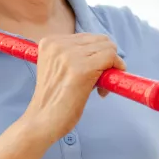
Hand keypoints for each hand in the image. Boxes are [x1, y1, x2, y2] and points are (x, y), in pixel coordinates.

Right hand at [20, 33, 125, 147]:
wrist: (42, 121)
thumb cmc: (52, 99)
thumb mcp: (55, 67)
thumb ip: (71, 55)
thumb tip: (103, 52)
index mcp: (49, 42)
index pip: (86, 37)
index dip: (94, 54)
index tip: (92, 72)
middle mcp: (59, 44)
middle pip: (100, 40)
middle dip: (105, 58)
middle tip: (99, 80)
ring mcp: (70, 55)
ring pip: (108, 47)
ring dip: (110, 66)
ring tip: (99, 87)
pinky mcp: (83, 69)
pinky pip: (111, 57)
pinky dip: (116, 69)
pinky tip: (105, 88)